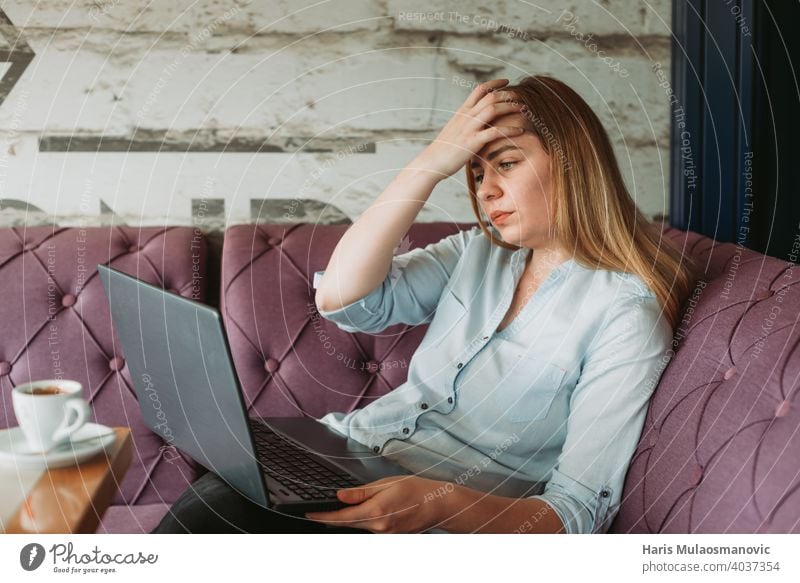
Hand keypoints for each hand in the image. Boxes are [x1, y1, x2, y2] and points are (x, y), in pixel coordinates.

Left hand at [304, 475, 451, 533]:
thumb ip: (361, 492)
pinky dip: (360, 521)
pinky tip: (361, 512)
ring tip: (340, 508)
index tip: (309, 513)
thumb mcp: (386, 484)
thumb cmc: (416, 490)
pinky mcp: (388, 536)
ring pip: (357, 527)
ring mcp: (383, 534)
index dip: (323, 516)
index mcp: (376, 512)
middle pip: (346, 524)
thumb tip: (340, 495)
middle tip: (319, 510)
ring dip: (347, 519)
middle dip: (332, 518)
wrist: (438, 505)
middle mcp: (378, 527)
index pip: (341, 517)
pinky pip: (368, 529)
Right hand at [413, 78, 526, 178]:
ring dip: (511, 107)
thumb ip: (465, 123)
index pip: (479, 90)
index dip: (494, 83)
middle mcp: (466, 117)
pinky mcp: (472, 142)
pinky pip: (494, 132)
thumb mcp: (454, 130)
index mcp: (462, 112)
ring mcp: (468, 128)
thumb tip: (475, 122)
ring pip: (493, 109)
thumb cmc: (443, 150)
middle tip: (522, 96)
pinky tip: (520, 131)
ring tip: (524, 109)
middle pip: (490, 97)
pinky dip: (509, 129)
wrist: (431, 163)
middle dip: (508, 94)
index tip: (507, 81)